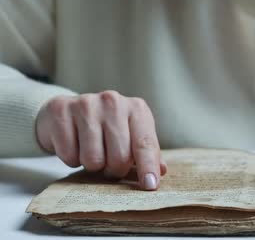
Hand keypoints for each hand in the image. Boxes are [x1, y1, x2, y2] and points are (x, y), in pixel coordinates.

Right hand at [35, 91, 166, 190]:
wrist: (64, 112)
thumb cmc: (104, 128)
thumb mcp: (130, 135)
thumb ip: (146, 152)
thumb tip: (160, 171)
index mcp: (136, 108)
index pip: (145, 143)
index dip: (147, 167)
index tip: (149, 186)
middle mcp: (113, 102)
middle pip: (119, 156)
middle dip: (114, 169)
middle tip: (108, 163)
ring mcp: (86, 104)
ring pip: (93, 159)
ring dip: (92, 165)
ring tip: (90, 151)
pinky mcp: (61, 111)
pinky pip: (69, 155)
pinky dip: (70, 159)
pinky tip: (73, 144)